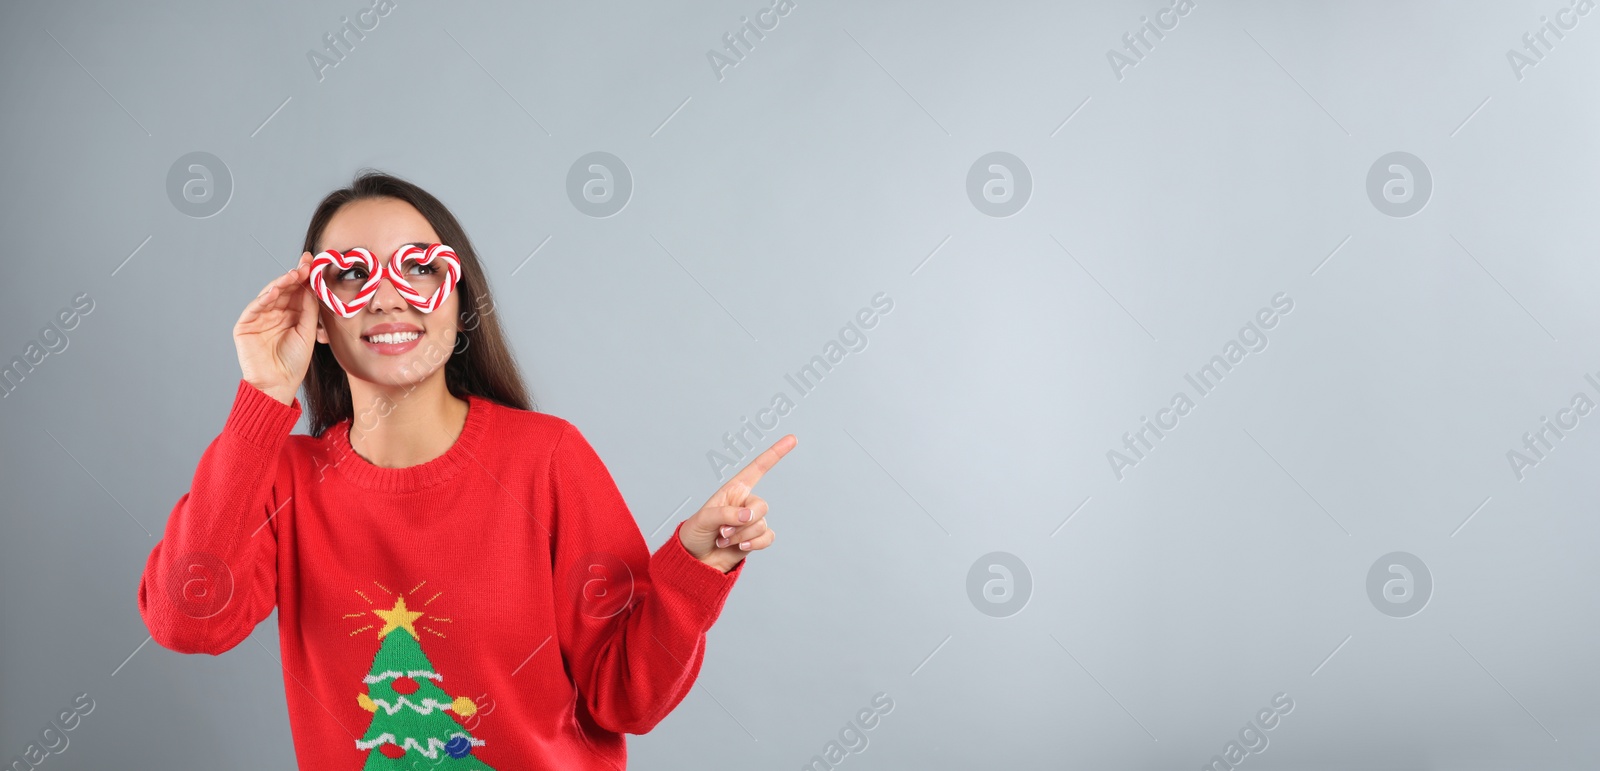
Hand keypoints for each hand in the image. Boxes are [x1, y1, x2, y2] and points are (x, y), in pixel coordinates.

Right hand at [235, 253, 318, 405]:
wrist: (278, 384)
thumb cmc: (294, 362)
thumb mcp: (307, 331)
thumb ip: (309, 309)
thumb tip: (312, 285)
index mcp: (291, 314)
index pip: (297, 291)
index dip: (304, 276)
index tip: (313, 261)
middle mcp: (275, 313)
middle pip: (284, 289)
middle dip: (294, 276)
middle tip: (306, 264)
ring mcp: (259, 318)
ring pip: (269, 295)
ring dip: (281, 284)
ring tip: (293, 275)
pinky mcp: (245, 325)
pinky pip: (254, 308)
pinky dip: (264, 299)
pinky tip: (275, 291)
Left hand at [679, 434, 795, 572]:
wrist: (695, 561)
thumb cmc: (694, 533)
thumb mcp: (704, 518)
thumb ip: (726, 513)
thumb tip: (748, 516)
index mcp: (733, 490)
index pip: (757, 468)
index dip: (775, 453)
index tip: (792, 439)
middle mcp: (744, 503)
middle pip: (762, 506)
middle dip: (745, 521)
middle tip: (722, 531)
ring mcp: (751, 522)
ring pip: (761, 524)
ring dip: (741, 536)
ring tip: (722, 540)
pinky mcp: (755, 539)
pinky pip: (767, 538)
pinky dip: (754, 544)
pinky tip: (739, 547)